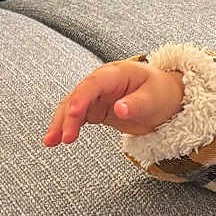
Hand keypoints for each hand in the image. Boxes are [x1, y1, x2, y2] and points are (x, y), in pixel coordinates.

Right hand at [43, 60, 185, 145]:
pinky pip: (77, 117)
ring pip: (72, 107)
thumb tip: (120, 110)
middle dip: (68, 116)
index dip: (82, 97)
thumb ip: (136, 104)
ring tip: (51, 141)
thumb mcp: (154, 98)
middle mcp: (101, 82)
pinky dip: (67, 127)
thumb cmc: (160, 93)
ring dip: (61, 123)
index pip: (94, 84)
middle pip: (79, 96)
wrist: (165, 98)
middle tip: (64, 136)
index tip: (73, 113)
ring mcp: (96, 95)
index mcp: (116, 73)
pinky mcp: (95, 109)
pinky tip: (56, 139)